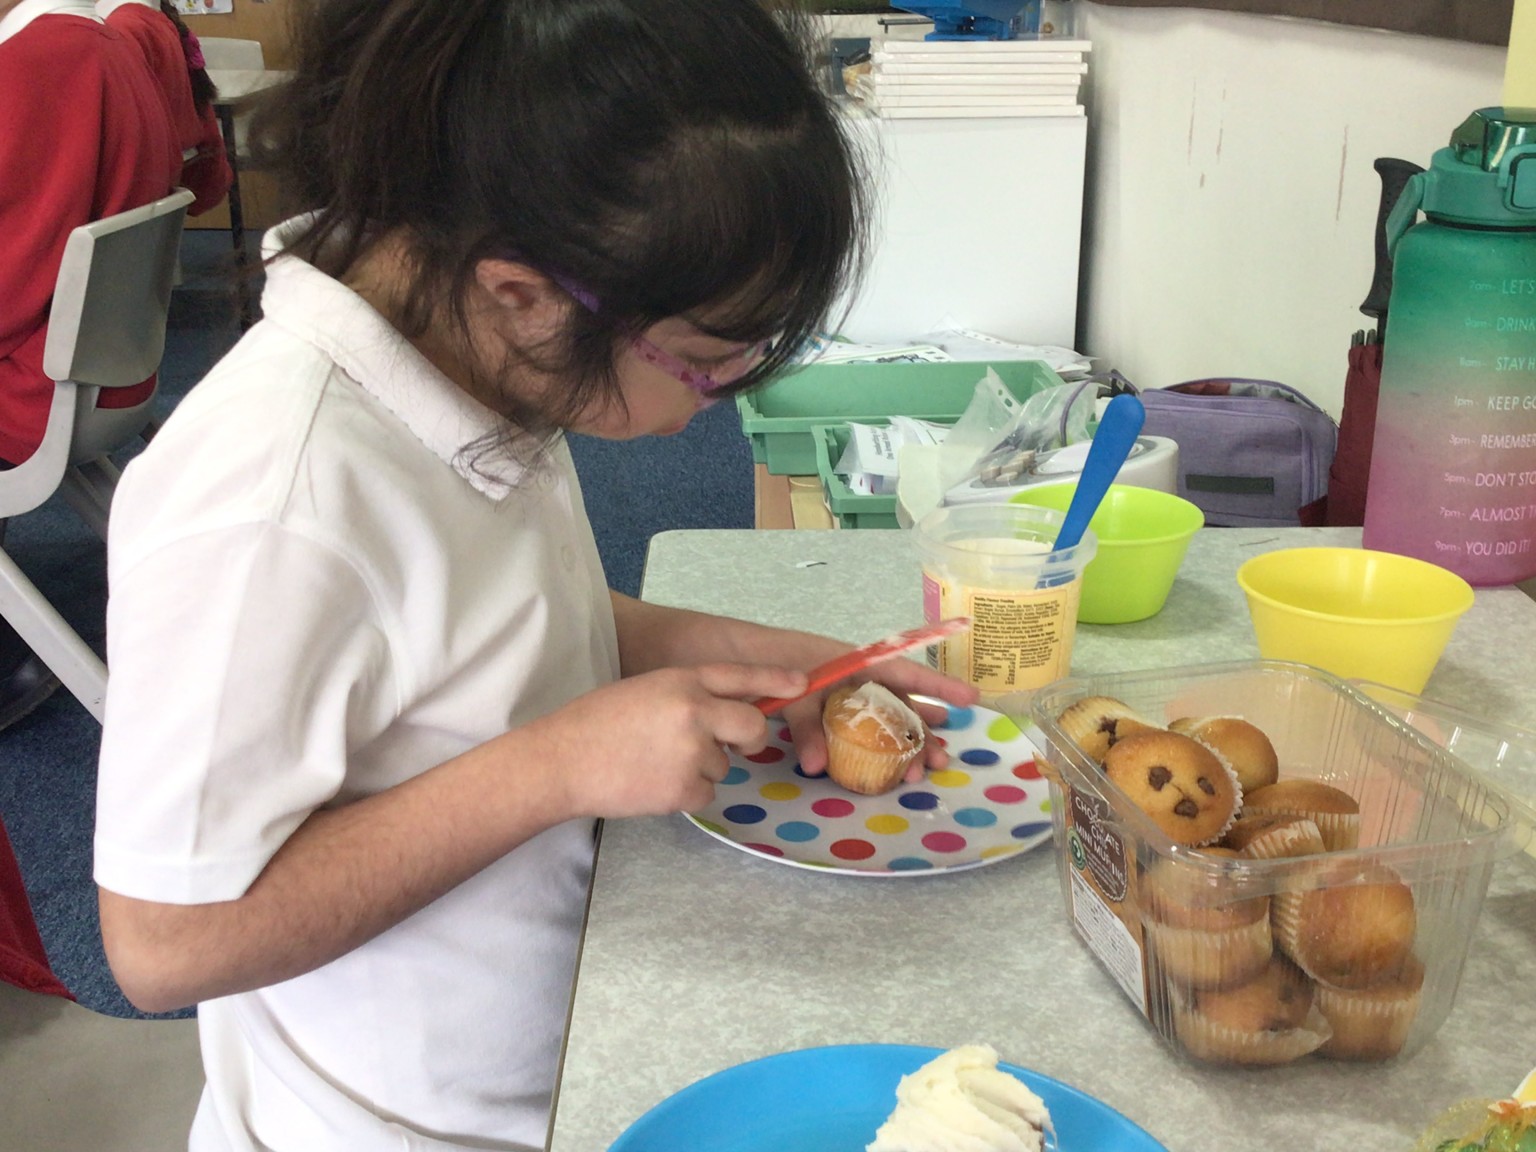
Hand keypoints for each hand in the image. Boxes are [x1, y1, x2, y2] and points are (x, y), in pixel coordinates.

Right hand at [528, 663, 807, 818]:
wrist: (560, 761)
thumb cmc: (595, 723)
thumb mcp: (645, 690)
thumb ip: (686, 696)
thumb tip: (723, 714)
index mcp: (681, 681)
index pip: (739, 677)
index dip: (774, 680)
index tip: (803, 683)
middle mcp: (694, 712)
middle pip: (753, 727)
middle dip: (746, 739)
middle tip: (723, 744)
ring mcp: (691, 752)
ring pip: (724, 765)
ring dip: (700, 768)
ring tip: (654, 762)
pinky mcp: (684, 788)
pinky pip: (707, 793)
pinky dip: (685, 793)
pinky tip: (652, 783)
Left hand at [776, 658, 979, 784]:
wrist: (733, 663)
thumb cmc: (768, 663)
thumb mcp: (790, 689)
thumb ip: (806, 724)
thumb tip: (817, 766)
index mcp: (854, 664)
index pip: (904, 674)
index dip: (937, 686)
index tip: (970, 699)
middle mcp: (854, 682)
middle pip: (899, 707)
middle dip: (923, 733)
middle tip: (941, 760)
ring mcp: (842, 701)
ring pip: (883, 724)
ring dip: (904, 746)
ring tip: (927, 768)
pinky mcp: (824, 719)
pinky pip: (857, 737)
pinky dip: (872, 753)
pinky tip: (886, 769)